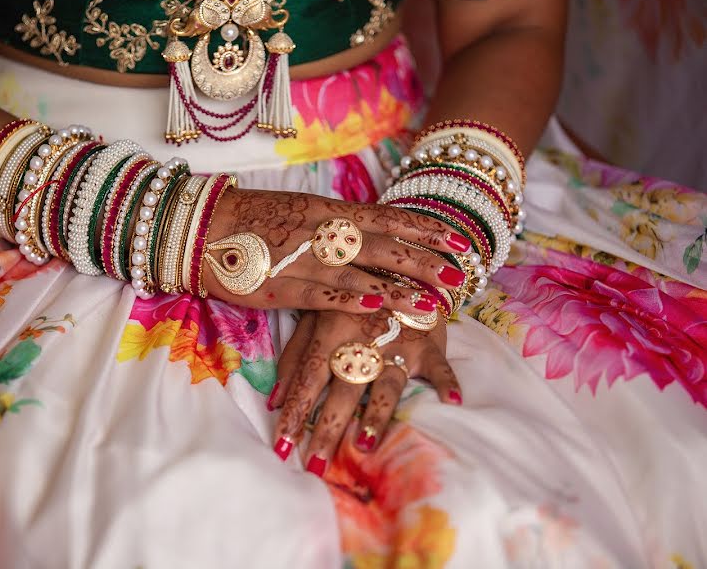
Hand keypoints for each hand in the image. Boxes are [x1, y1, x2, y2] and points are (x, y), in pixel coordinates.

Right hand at [204, 189, 471, 314]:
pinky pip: (320, 292)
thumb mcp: (297, 211)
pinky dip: (349, 299)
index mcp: (326, 211)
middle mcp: (320, 231)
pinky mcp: (280, 284)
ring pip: (359, 271)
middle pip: (382, 245)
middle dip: (423, 260)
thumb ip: (333, 224)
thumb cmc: (250, 220)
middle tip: (459, 275)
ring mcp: (302, 257)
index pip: (386, 218)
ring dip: (397, 288)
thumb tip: (368, 234)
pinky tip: (375, 307)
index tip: (457, 239)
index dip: (423, 229)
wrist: (200, 227)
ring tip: (431, 304)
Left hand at [267, 310, 460, 476]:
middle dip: (327, 428)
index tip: (282, 446)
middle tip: (316, 464)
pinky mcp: (429, 345)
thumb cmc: (348, 294)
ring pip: (386, 383)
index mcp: (330, 333)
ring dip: (376, 414)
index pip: (308, 379)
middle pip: (342, 390)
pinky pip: (441, 366)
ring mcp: (398, 344)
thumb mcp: (315, 315)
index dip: (295, 412)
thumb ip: (294, 356)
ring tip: (364, 444)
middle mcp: (362, 342)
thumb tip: (273, 400)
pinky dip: (448, 383)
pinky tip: (451, 403)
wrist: (396, 261)